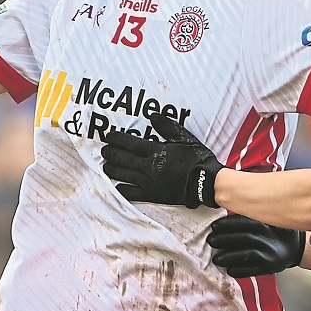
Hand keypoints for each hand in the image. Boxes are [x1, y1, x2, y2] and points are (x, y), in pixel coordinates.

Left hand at [102, 113, 222, 207]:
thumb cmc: (196, 159)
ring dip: (112, 169)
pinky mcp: (152, 194)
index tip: (109, 136)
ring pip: (123, 175)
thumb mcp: (184, 138)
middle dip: (110, 153)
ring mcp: (148, 182)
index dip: (116, 139)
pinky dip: (121, 189)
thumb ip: (167, 126)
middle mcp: (148, 167)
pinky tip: (116, 186)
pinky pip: (131, 193)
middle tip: (104, 150)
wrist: (205, 181)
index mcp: (155, 151)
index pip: (129, 143)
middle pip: (123, 159)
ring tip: (106, 166)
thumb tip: (153, 115)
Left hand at [207, 213, 304, 277]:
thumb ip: (250, 219)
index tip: (214, 226)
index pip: (245, 222)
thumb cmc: (276, 232)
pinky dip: (240, 271)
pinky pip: (252, 270)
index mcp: (266, 224)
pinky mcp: (269, 267)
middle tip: (210, 241)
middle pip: (243, 238)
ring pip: (246, 255)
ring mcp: (269, 254)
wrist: (296, 248)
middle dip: (224, 239)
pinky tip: (229, 270)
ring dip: (229, 257)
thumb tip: (226, 214)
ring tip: (216, 258)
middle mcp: (267, 238)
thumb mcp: (268, 220)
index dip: (228, 224)